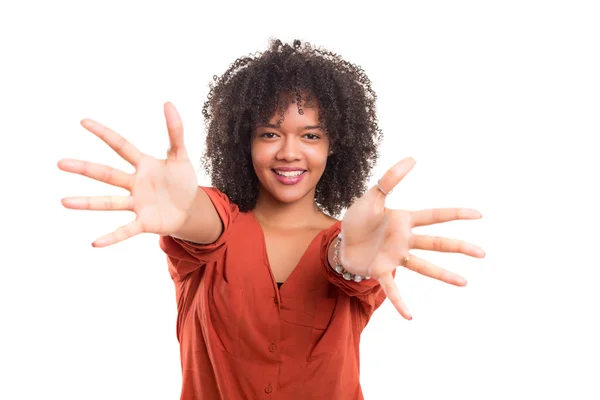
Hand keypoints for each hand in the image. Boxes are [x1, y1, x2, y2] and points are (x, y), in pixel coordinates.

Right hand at [58, 102, 197, 246]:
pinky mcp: (144, 222)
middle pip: (107, 174)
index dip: (105, 134)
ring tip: (64, 202)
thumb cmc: (182, 181)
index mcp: (143, 164)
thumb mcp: (181, 156)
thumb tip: (168, 103)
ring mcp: (137, 204)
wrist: (190, 208)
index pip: (121, 146)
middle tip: (60, 163)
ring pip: (109, 202)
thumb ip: (175, 131)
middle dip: (85, 169)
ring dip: (87, 203)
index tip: (83, 121)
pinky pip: (126, 230)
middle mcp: (135, 183)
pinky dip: (112, 237)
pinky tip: (95, 243)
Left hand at [339, 157, 484, 319]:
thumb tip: (413, 159)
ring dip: (443, 274)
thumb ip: (389, 180)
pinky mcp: (380, 270)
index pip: (434, 216)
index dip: (456, 214)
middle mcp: (404, 240)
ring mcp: (395, 257)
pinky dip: (400, 302)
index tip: (479, 215)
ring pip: (423, 266)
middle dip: (459, 247)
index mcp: (404, 220)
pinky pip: (393, 287)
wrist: (338, 240)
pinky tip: (410, 316)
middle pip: (436, 243)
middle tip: (482, 253)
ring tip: (464, 283)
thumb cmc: (357, 218)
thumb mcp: (371, 196)